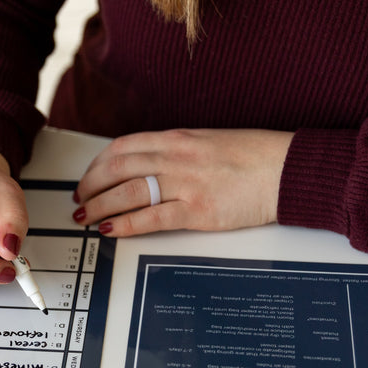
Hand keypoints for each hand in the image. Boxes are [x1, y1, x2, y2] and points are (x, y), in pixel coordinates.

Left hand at [72, 128, 293, 235]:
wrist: (287, 170)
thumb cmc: (254, 157)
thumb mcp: (208, 143)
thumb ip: (177, 153)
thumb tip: (151, 167)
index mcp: (178, 138)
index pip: (124, 147)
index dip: (98, 164)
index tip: (88, 176)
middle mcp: (177, 158)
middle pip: (118, 169)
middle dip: (91, 185)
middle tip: (79, 200)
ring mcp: (186, 184)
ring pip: (128, 192)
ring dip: (100, 206)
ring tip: (86, 217)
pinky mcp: (199, 211)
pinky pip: (152, 218)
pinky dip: (125, 224)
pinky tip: (111, 229)